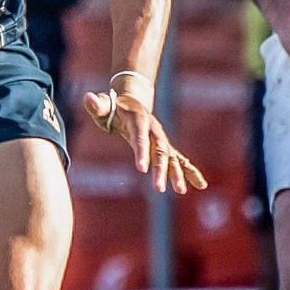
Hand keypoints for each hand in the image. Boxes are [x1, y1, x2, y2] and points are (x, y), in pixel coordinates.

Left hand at [81, 84, 207, 195]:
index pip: (140, 137)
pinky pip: (179, 160)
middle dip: (160, 169)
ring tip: (181, 191)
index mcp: (138, 120)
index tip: (141, 169)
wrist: (131, 102)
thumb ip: (97, 105)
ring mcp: (161, 139)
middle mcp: (154, 130)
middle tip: (159, 189)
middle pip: (159, 151)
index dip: (142, 152)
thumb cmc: (113, 107)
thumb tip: (88, 98)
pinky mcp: (164, 147)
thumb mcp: (103, 105)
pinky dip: (190, 171)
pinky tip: (201, 185)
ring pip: (171, 157)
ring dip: (177, 174)